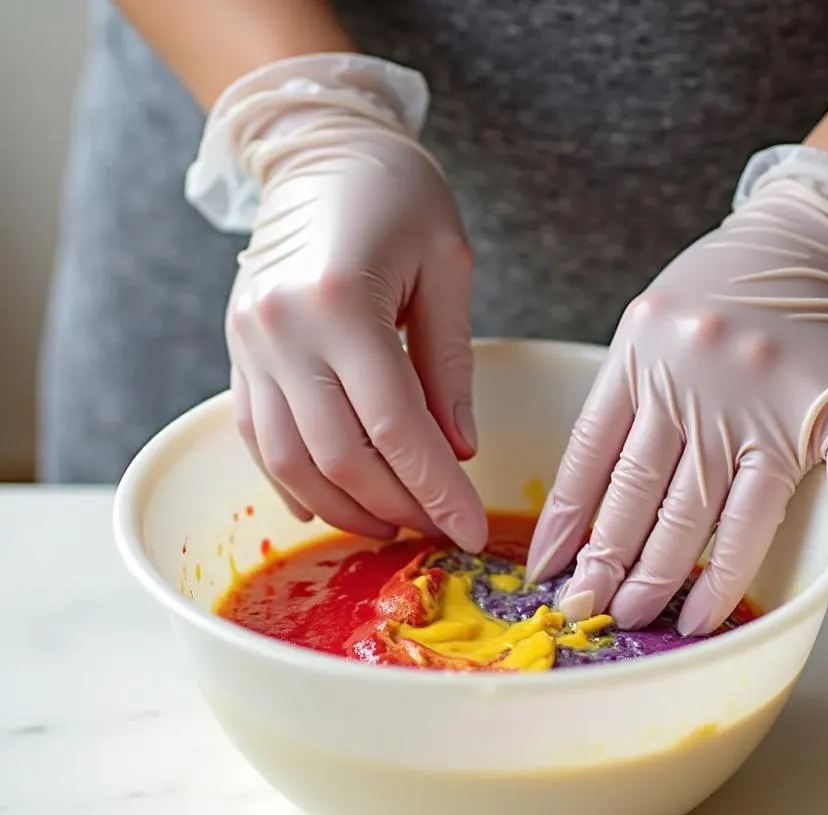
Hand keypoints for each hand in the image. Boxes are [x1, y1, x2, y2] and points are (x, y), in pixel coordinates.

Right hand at [222, 64, 485, 549]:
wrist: (318, 150)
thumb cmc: (397, 194)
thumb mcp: (447, 267)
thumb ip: (450, 366)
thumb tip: (458, 452)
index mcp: (340, 301)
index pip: (395, 427)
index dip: (437, 490)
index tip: (472, 531)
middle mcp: (281, 330)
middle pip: (340, 457)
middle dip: (399, 507)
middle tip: (442, 529)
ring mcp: (248, 345)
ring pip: (291, 462)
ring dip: (346, 507)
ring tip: (396, 524)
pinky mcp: (236, 353)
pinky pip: (258, 439)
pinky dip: (297, 483)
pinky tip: (335, 504)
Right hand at [527, 179, 827, 635]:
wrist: (800, 240)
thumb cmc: (826, 335)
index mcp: (779, 423)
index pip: (743, 523)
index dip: (715, 579)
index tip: (688, 623)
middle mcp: (721, 403)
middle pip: (675, 510)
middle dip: (641, 575)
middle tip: (610, 622)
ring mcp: (669, 377)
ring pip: (629, 481)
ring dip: (598, 545)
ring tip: (576, 596)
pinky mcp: (630, 353)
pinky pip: (591, 436)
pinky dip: (569, 493)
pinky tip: (551, 539)